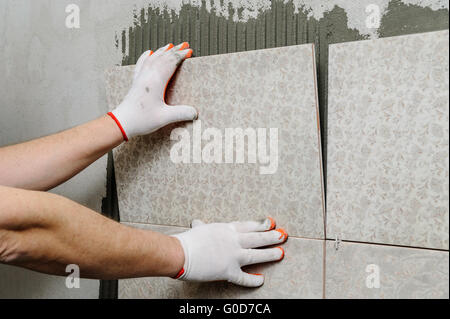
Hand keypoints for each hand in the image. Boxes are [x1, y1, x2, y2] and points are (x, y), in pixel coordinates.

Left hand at [109, 43, 197, 139]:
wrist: (122, 122)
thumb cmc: (141, 120)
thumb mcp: (164, 118)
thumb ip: (181, 113)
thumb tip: (194, 112)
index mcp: (155, 82)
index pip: (170, 63)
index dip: (181, 56)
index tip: (189, 51)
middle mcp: (147, 76)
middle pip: (162, 57)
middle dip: (175, 50)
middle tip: (184, 45)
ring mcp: (141, 78)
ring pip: (152, 58)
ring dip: (162, 51)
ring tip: (170, 45)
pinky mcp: (136, 82)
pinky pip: (142, 64)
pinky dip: (146, 57)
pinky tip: (148, 53)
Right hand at [172, 218, 287, 286]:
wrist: (180, 253)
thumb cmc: (187, 241)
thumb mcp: (198, 230)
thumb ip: (202, 227)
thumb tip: (198, 222)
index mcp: (225, 230)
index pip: (247, 225)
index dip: (260, 224)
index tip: (270, 222)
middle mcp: (232, 240)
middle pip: (256, 237)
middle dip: (271, 236)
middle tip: (282, 235)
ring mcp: (232, 255)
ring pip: (256, 254)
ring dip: (270, 253)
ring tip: (280, 253)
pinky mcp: (228, 270)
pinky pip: (244, 277)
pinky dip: (253, 280)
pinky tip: (261, 279)